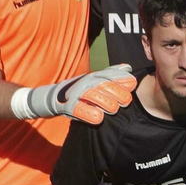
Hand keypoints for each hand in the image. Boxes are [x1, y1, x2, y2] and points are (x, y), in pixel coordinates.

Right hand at [15, 65, 136, 122]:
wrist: (52, 98)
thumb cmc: (79, 90)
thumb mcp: (94, 80)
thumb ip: (111, 73)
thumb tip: (128, 67)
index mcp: (93, 76)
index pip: (110, 75)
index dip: (122, 78)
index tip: (133, 84)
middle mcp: (85, 82)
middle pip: (104, 85)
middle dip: (117, 93)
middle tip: (125, 102)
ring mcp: (76, 94)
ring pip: (93, 96)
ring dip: (106, 103)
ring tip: (113, 109)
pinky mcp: (67, 107)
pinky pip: (80, 110)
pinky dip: (90, 114)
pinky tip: (98, 118)